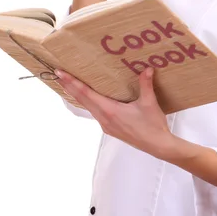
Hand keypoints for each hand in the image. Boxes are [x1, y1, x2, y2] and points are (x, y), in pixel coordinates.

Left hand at [55, 67, 172, 157]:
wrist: (157, 146)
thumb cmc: (152, 125)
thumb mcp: (149, 103)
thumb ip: (145, 84)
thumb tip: (147, 68)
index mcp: (110, 110)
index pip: (86, 94)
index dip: (72, 83)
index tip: (61, 73)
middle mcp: (104, 118)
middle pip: (82, 100)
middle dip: (70, 86)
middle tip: (59, 74)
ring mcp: (106, 125)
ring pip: (88, 107)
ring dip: (78, 95)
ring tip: (70, 84)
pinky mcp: (111, 128)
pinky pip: (95, 112)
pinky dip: (88, 103)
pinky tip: (90, 99)